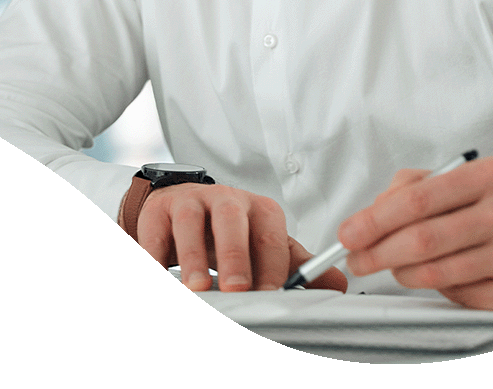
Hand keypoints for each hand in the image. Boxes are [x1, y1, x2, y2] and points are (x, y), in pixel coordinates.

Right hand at [135, 182, 347, 293]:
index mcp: (258, 210)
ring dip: (193, 256)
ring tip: (197, 288)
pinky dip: (153, 254)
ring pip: (191, 221)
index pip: (270, 234)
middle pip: (231, 219)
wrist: (182, 207)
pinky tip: (156, 275)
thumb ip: (296, 264)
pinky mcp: (159, 211)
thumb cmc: (228, 232)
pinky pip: (154, 230)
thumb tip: (339, 282)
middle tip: (238, 289)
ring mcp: (190, 202)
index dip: (272, 264)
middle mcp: (226, 200)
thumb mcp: (263, 243)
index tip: (272, 292)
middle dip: (235, 254)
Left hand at [337, 157, 492, 309]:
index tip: (351, 230)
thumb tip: (376, 208)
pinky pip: (459, 295)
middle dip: (377, 251)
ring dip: (400, 272)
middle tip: (356, 256)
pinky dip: (436, 288)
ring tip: (388, 265)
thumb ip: (420, 184)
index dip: (376, 219)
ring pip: (436, 272)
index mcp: (491, 174)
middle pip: (423, 239)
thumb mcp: (475, 174)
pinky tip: (432, 275)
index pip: (418, 199)